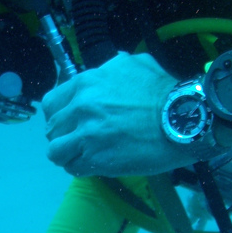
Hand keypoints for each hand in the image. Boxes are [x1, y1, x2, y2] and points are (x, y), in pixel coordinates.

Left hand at [42, 52, 195, 176]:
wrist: (181, 119)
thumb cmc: (163, 91)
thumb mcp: (134, 64)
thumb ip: (111, 68)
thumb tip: (106, 69)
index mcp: (85, 84)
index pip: (50, 104)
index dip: (58, 115)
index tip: (68, 122)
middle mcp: (80, 108)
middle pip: (52, 129)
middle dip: (64, 136)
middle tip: (78, 141)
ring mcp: (86, 135)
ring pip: (56, 152)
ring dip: (67, 155)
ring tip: (81, 156)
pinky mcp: (96, 159)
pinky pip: (74, 168)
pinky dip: (81, 168)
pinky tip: (93, 165)